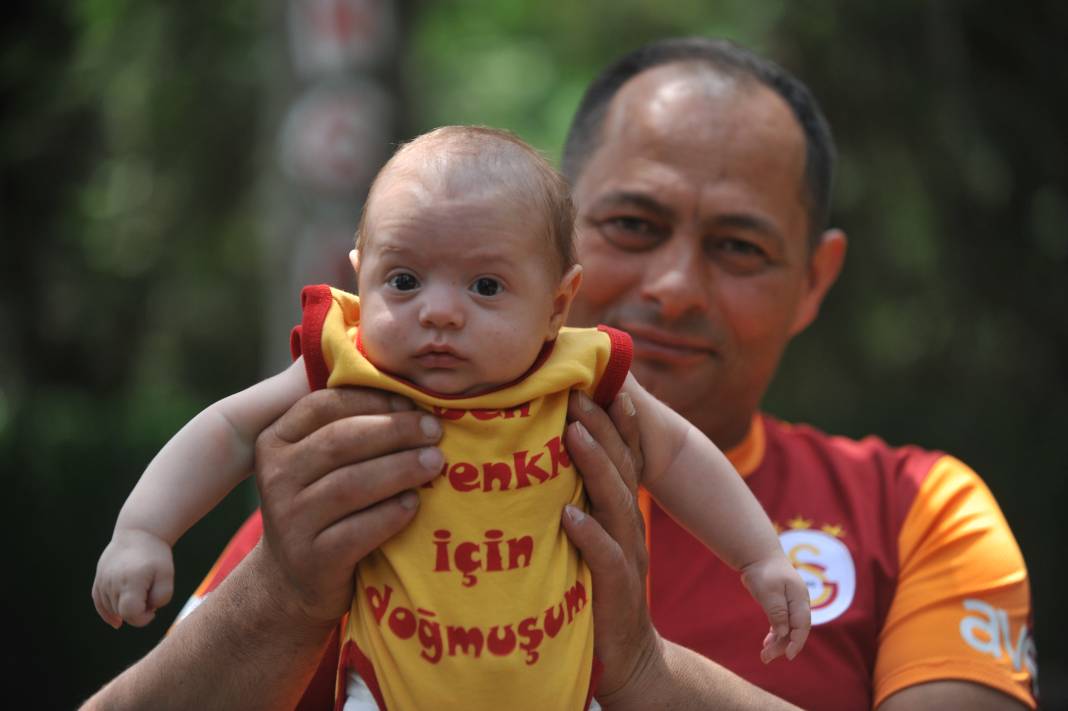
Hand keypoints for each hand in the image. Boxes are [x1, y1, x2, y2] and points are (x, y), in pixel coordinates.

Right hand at [92, 528, 173, 627]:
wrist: (139, 533)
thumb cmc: (156, 555)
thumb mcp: (167, 575)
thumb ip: (161, 597)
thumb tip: (147, 610)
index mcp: (130, 581)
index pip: (131, 614)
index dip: (143, 618)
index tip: (153, 610)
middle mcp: (113, 582)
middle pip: (122, 612)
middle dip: (137, 611)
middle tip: (149, 595)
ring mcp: (103, 581)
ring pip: (111, 608)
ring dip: (125, 608)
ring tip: (139, 591)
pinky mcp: (98, 579)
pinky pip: (98, 602)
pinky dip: (106, 612)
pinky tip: (116, 621)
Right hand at [253, 386, 443, 627]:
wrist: (292, 581)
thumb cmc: (320, 506)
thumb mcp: (317, 463)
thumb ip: (347, 426)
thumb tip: (411, 390)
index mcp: (276, 441)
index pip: (324, 406)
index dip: (372, 399)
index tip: (413, 402)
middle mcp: (275, 478)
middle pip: (340, 442)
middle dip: (395, 431)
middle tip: (435, 430)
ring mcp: (289, 521)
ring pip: (350, 485)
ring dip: (400, 469)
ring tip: (435, 462)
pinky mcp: (312, 559)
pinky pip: (358, 530)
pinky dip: (391, 514)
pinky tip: (415, 504)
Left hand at [560, 390, 657, 699]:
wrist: (626, 654)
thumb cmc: (595, 588)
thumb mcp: (586, 536)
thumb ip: (575, 499)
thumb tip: (540, 456)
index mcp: (619, 508)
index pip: (622, 454)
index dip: (613, 418)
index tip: (593, 380)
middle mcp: (628, 524)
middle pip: (620, 465)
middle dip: (601, 426)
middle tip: (576, 391)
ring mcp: (626, 555)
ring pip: (616, 500)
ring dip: (596, 465)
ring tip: (574, 434)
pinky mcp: (618, 590)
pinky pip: (607, 558)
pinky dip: (590, 535)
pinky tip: (571, 517)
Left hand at [741, 555, 810, 662]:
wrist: (758, 556)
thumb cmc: (764, 572)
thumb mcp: (768, 592)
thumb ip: (777, 612)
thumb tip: (783, 634)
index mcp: (799, 598)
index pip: (802, 625)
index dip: (796, 642)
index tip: (787, 655)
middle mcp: (798, 603)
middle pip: (795, 630)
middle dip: (783, 645)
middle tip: (766, 657)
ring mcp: (791, 604)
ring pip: (788, 629)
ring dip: (778, 642)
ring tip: (765, 656)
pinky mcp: (782, 605)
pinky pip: (782, 624)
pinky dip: (775, 634)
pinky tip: (767, 643)